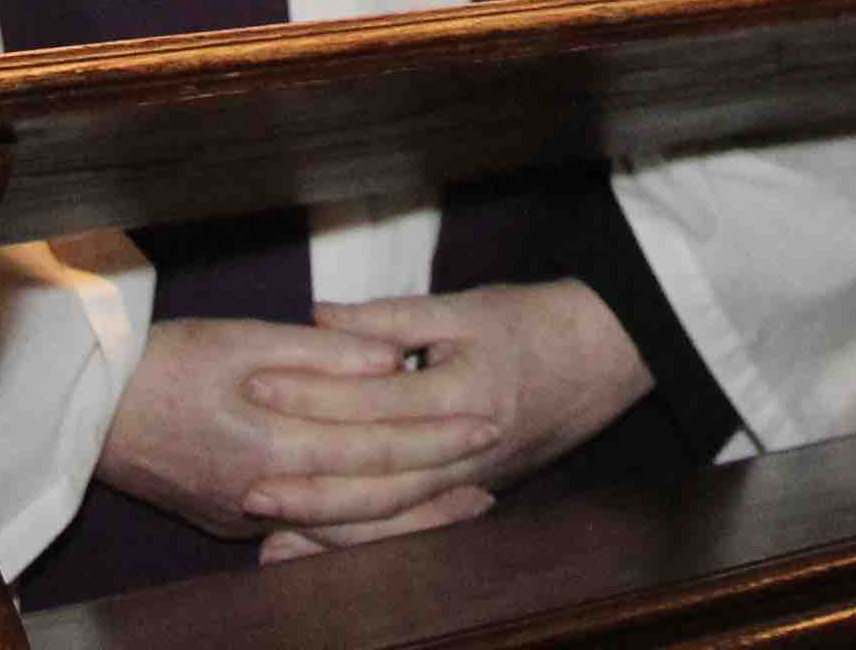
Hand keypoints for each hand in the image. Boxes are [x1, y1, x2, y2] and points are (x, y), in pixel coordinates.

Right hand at [97, 316, 500, 547]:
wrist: (82, 409)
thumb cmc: (156, 361)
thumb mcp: (238, 337)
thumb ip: (320, 353)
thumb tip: (390, 361)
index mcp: (269, 441)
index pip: (376, 443)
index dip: (436, 434)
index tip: (484, 420)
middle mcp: (263, 493)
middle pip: (373, 501)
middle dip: (438, 487)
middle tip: (492, 475)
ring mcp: (246, 517)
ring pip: (347, 529)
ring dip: (408, 518)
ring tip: (459, 504)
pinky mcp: (231, 522)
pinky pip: (310, 531)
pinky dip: (358, 524)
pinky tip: (386, 514)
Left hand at [233, 281, 650, 556]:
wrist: (606, 357)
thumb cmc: (531, 323)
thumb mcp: (462, 307)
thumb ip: (387, 317)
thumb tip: (316, 314)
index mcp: (464, 395)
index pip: (375, 404)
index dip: (313, 397)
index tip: (256, 387)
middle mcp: (469, 452)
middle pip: (382, 485)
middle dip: (312, 492)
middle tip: (249, 490)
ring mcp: (473, 481)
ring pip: (396, 519)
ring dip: (332, 533)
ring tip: (270, 540)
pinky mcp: (472, 493)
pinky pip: (412, 526)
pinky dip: (365, 542)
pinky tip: (320, 548)